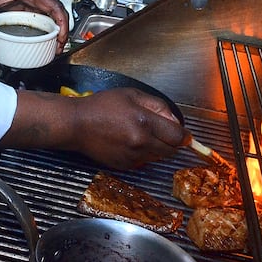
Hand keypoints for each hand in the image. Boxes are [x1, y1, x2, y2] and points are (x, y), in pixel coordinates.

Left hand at [0, 0, 68, 52]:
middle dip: (63, 30)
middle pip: (59, 12)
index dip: (62, 23)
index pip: (55, 6)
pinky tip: (47, 38)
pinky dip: (50, 27)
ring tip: (55, 46)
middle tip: (59, 47)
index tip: (61, 37)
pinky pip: (47, 15)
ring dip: (58, 29)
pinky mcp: (33, 2)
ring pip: (55, 14)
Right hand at [2, 88, 190, 169]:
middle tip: (163, 133)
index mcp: (144, 122)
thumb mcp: (132, 95)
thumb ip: (158, 106)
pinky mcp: (124, 166)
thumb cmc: (102, 106)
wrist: (77, 124)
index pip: (178, 136)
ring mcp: (132, 156)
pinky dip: (142, 154)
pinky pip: (143, 162)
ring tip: (142, 135)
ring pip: (158, 158)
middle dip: (171, 142)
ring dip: (157, 148)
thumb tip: (175, 121)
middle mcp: (141, 142)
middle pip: (171, 150)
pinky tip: (129, 142)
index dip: (184, 136)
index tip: (184, 135)